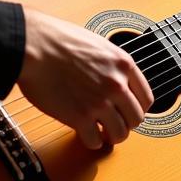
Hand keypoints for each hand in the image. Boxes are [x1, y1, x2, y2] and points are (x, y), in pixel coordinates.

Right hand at [18, 8, 153, 149]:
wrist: (34, 45)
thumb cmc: (57, 39)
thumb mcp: (97, 44)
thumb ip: (110, 65)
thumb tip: (114, 81)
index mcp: (123, 64)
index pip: (146, 98)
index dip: (137, 108)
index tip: (127, 112)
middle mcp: (116, 84)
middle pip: (136, 119)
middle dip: (125, 124)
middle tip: (113, 124)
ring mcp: (100, 102)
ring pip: (120, 134)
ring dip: (110, 136)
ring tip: (101, 132)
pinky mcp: (80, 117)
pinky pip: (95, 141)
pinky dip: (91, 141)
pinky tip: (84, 134)